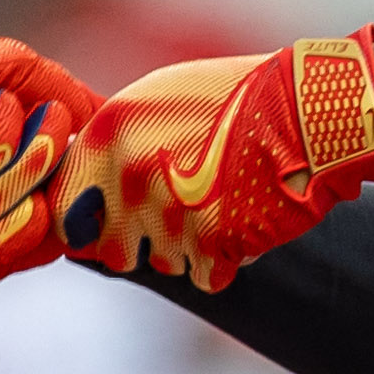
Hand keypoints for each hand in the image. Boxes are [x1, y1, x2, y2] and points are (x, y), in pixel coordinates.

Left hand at [53, 29, 373, 291]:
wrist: (308, 111)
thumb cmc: (236, 98)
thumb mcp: (158, 97)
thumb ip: (111, 140)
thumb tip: (75, 172)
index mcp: (108, 138)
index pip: (65, 211)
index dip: (88, 220)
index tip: (109, 218)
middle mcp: (130, 179)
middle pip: (113, 248)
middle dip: (139, 241)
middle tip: (177, 214)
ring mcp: (171, 215)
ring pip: (161, 263)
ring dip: (187, 248)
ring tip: (220, 206)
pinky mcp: (215, 244)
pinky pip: (204, 276)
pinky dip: (224, 261)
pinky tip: (242, 223)